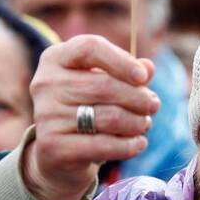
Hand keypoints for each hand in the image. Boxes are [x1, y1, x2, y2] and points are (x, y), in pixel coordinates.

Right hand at [23, 36, 159, 199]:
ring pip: (109, 117)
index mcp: (56, 58)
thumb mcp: (104, 82)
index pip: (90, 48)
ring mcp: (47, 115)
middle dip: (138, 97)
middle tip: (153, 105)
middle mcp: (46, 83)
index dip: (122, 61)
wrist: (57, 151)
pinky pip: (103, 145)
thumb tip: (148, 68)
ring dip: (136, 122)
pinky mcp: (53, 145)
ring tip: (144, 123)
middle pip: (104, 85)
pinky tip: (139, 143)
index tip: (143, 77)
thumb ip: (127, 71)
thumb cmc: (86, 106)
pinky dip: (128, 146)